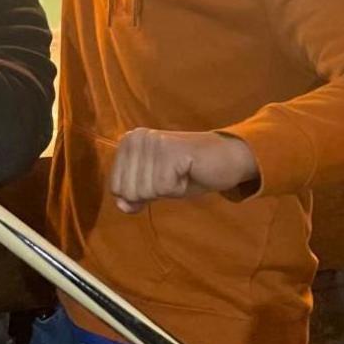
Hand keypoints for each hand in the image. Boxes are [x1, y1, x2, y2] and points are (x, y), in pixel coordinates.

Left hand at [108, 129, 257, 213]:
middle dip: (155, 193)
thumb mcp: (155, 187)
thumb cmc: (189, 172)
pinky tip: (189, 172)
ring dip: (168, 190)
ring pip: (146, 191)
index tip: (161, 178)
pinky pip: (164, 188)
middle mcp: (136, 137)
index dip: (141, 194)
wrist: (227, 158)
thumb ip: (134, 196)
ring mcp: (152, 142)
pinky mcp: (170, 151)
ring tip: (181, 173)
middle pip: (130, 191)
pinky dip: (179, 188)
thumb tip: (122, 206)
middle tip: (174, 175)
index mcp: (127, 142)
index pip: (116, 187)